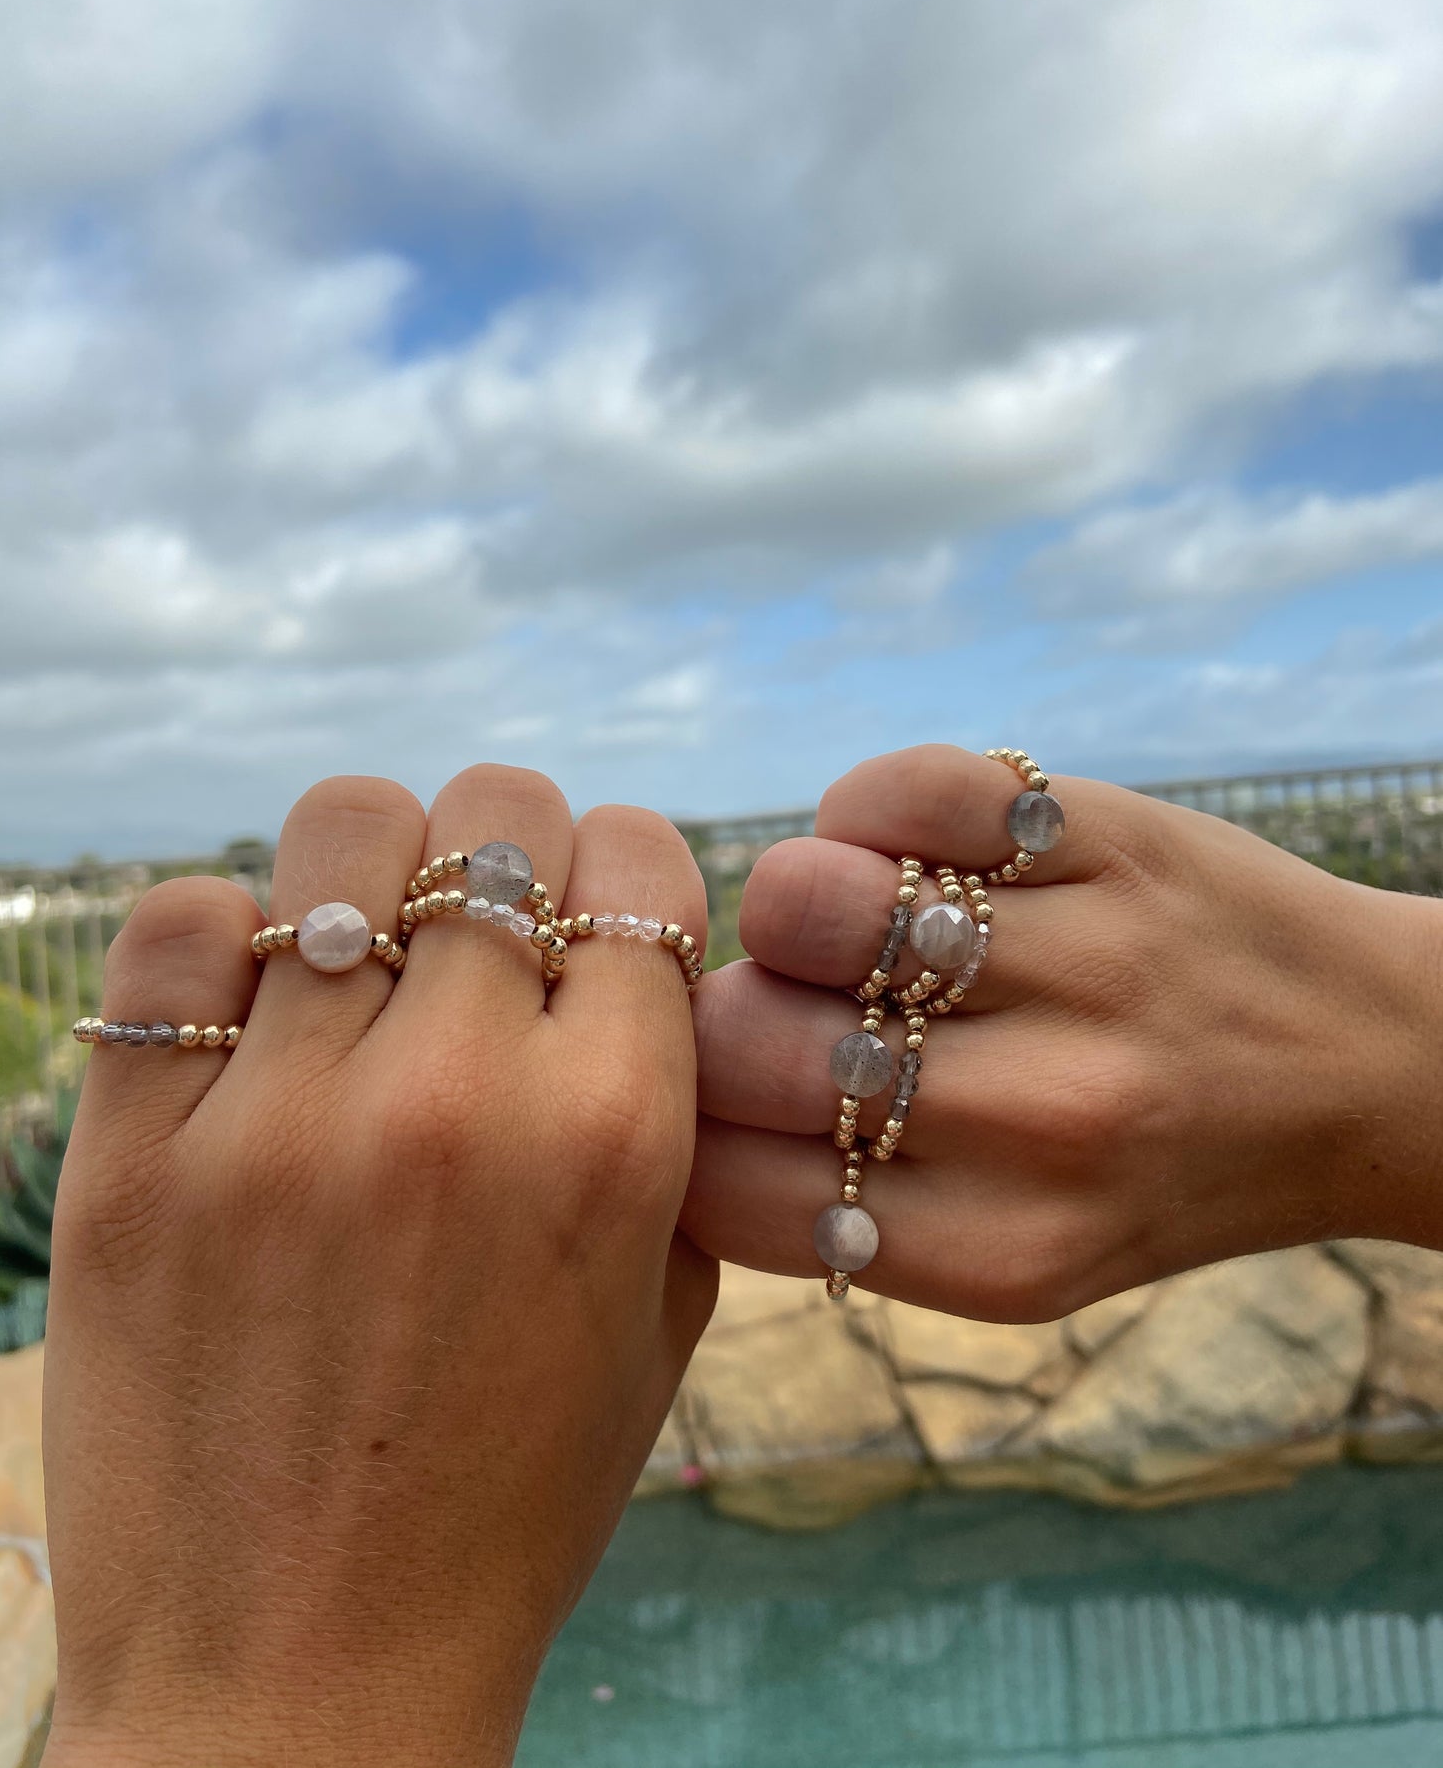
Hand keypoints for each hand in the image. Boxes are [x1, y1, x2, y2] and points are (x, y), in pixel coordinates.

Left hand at [43, 767, 712, 1767]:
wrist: (301, 1673)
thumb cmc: (507, 1496)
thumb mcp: (662, 1317)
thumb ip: (672, 1124)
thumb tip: (631, 967)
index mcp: (617, 1138)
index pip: (639, 861)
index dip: (624, 875)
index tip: (590, 923)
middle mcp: (460, 1101)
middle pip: (498, 814)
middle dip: (506, 857)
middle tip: (475, 943)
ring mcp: (285, 1121)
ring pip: (342, 829)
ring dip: (369, 869)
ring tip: (357, 958)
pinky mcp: (138, 1157)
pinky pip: (180, 924)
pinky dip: (222, 934)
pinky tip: (249, 1013)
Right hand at [684, 744, 1442, 1319]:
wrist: (1368, 1065)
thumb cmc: (1162, 1167)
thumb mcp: (1023, 1254)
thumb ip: (856, 1213)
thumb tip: (673, 1111)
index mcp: (1000, 1254)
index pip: (726, 1189)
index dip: (681, 1127)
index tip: (703, 1099)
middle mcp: (1046, 1119)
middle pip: (746, 1045)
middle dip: (721, 1017)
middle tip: (774, 1007)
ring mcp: (1086, 965)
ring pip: (807, 902)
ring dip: (789, 908)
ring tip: (841, 927)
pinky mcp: (1112, 836)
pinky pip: (900, 787)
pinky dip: (863, 809)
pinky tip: (903, 850)